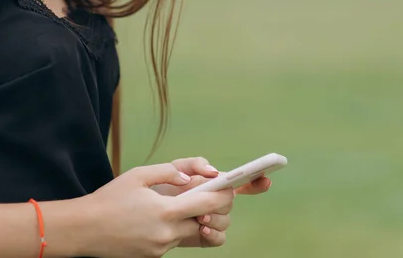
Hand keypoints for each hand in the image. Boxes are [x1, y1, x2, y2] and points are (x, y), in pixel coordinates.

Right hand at [82, 163, 235, 257]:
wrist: (84, 229)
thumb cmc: (109, 199)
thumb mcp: (138, 175)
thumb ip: (168, 171)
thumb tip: (190, 178)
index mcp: (166, 211)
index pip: (208, 205)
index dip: (223, 196)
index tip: (228, 188)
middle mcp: (167, 233)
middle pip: (206, 223)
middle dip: (211, 211)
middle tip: (204, 197)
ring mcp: (161, 248)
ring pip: (191, 234)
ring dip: (192, 221)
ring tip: (176, 207)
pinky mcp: (153, 256)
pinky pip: (173, 242)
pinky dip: (173, 230)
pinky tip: (155, 219)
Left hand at [152, 157, 271, 248]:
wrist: (137, 213)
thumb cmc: (155, 188)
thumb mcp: (172, 169)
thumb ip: (191, 164)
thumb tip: (213, 171)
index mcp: (211, 183)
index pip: (239, 181)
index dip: (255, 180)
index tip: (265, 178)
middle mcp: (214, 201)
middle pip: (230, 200)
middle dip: (223, 199)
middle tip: (210, 198)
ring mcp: (210, 219)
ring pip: (225, 219)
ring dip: (215, 216)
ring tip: (199, 215)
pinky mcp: (203, 236)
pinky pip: (218, 238)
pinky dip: (213, 233)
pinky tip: (201, 227)